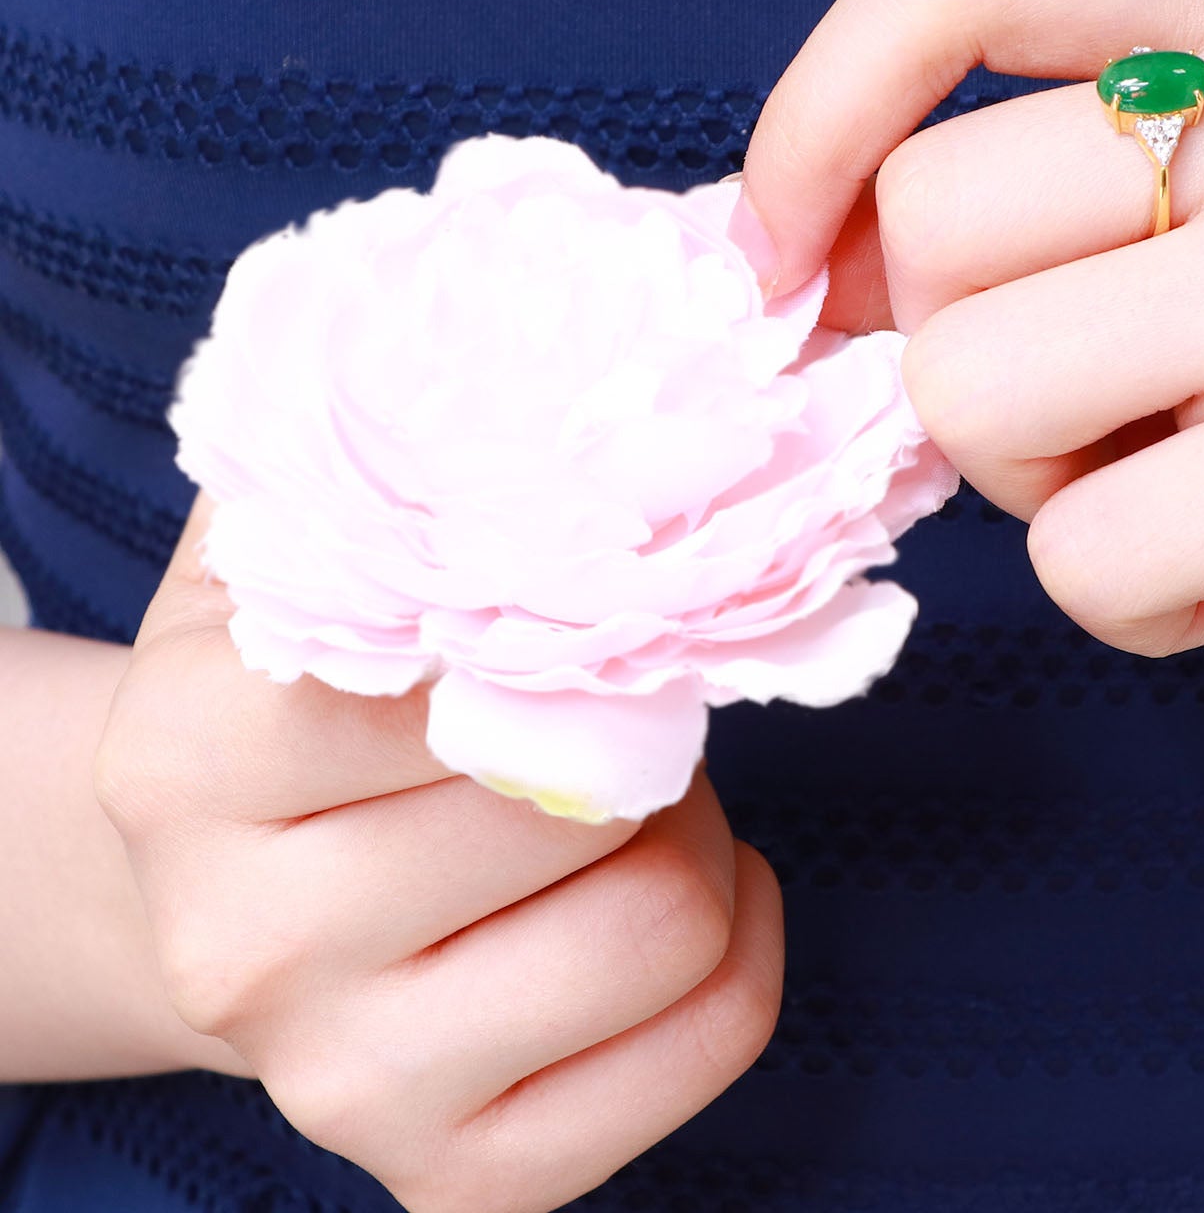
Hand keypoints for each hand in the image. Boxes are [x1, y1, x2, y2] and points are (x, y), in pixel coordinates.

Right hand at [93, 492, 783, 1212]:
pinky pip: (710, 1041)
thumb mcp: (308, 535)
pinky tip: (673, 879)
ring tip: (630, 793)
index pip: (447, 677)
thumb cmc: (301, 687)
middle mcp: (243, 945)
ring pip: (661, 926)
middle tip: (608, 697)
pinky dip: (742, 938)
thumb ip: (408, 441)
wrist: (225, 882)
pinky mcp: (454, 1174)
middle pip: (577, 802)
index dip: (568, 620)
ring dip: (691, 829)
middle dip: (639, 724)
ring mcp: (345, 1085)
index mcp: (188, 755)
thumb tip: (581, 346)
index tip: (575, 597)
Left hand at [733, 0, 1203, 799]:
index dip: (815, 114)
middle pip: (927, 219)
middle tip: (1112, 411)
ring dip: (1044, 487)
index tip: (779, 250)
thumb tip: (782, 255)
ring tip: (1198, 479)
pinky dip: (1134, 600)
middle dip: (963, 361)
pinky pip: (1075, 557)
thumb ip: (1031, 196)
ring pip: (968, 388)